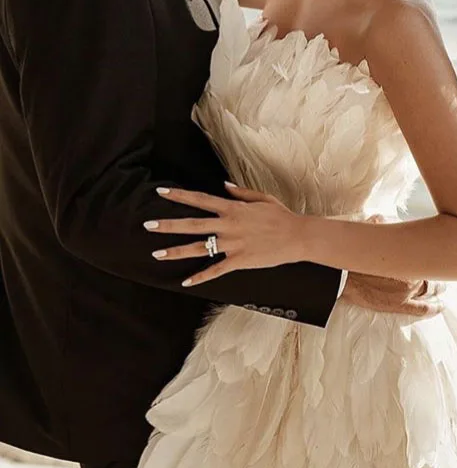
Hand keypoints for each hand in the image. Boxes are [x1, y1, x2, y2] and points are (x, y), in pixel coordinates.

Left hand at [143, 183, 305, 285]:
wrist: (297, 236)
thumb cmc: (281, 215)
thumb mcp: (261, 198)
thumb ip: (240, 192)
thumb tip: (223, 186)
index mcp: (233, 209)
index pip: (200, 199)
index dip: (179, 195)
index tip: (161, 191)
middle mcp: (228, 225)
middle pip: (192, 224)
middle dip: (168, 225)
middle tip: (147, 225)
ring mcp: (233, 244)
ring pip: (199, 248)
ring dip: (176, 251)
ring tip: (156, 254)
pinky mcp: (239, 261)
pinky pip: (216, 270)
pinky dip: (200, 276)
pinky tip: (185, 281)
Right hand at [340, 215, 446, 318]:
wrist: (340, 278)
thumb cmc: (354, 255)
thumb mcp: (367, 229)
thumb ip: (380, 224)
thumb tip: (382, 219)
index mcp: (408, 256)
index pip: (428, 254)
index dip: (432, 254)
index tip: (433, 252)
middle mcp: (412, 275)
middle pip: (432, 273)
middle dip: (436, 273)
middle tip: (439, 271)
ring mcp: (407, 293)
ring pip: (430, 291)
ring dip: (437, 288)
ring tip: (441, 288)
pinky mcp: (398, 305)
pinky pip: (422, 309)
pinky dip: (434, 307)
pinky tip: (440, 305)